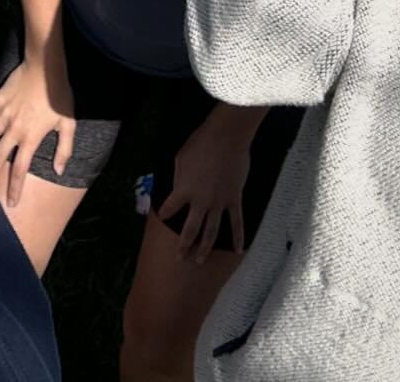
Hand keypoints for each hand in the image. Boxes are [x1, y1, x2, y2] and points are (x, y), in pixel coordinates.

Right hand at [0, 61, 73, 207]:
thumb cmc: (59, 95)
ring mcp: (3, 114)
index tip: (10, 202)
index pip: (20, 170)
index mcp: (31, 137)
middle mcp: (14, 129)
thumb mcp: (68, 123)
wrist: (44, 67)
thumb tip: (59, 171)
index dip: (14, 188)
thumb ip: (64, 149)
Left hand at [154, 107, 257, 262]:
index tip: (162, 217)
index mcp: (184, 190)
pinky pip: (237, 223)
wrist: (225, 138)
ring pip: (212, 231)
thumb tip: (179, 189)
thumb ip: (179, 178)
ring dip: (205, 248)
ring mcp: (219, 203)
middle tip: (180, 258)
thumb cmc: (200, 143)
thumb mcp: (180, 159)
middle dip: (184, 245)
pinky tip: (237, 250)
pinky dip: (237, 237)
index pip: (170, 207)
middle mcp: (201, 201)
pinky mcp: (234, 200)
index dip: (165, 213)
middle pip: (191, 229)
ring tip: (200, 261)